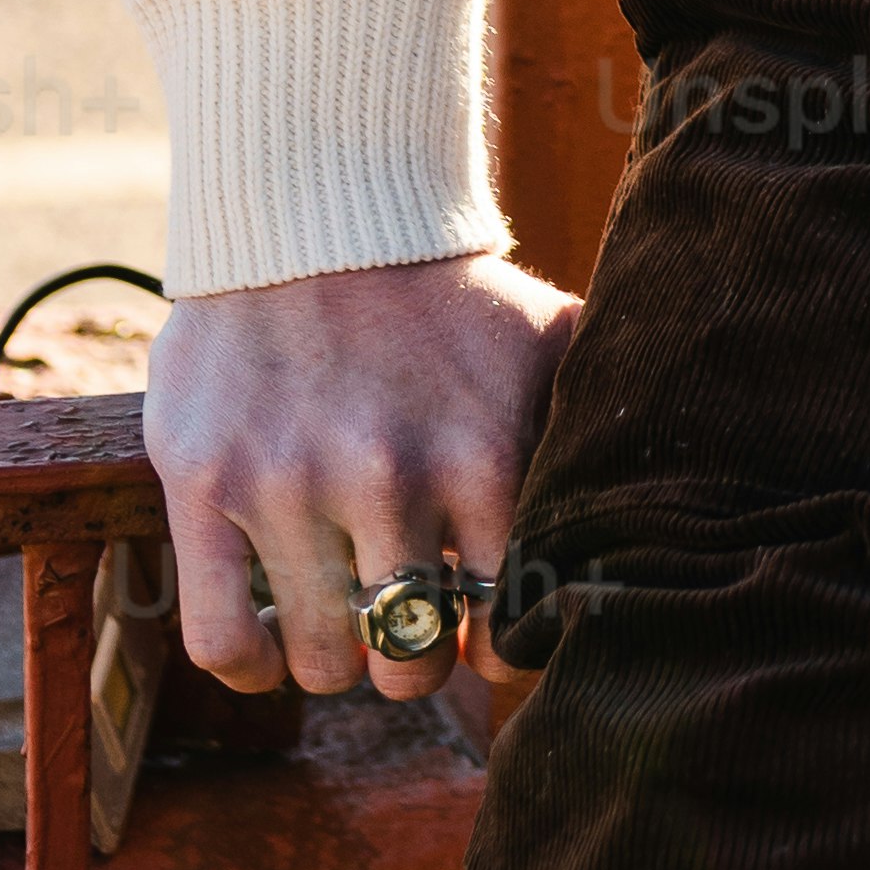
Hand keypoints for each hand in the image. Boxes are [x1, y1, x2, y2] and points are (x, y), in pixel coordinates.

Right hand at [141, 250, 578, 699]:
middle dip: (412, 657)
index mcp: (482, 456)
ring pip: (320, 663)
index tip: (476, 626)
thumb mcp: (543, 340)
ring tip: (339, 615)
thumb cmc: (440, 294)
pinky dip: (248, 664)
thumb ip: (592, 422)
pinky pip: (220, 638)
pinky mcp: (205, 486)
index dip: (491, 643)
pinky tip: (267, 644)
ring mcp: (289, 485)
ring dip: (332, 657)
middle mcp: (387, 478)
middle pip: (411, 663)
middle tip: (404, 623)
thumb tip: (665, 487)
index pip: (506, 625)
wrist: (315, 206)